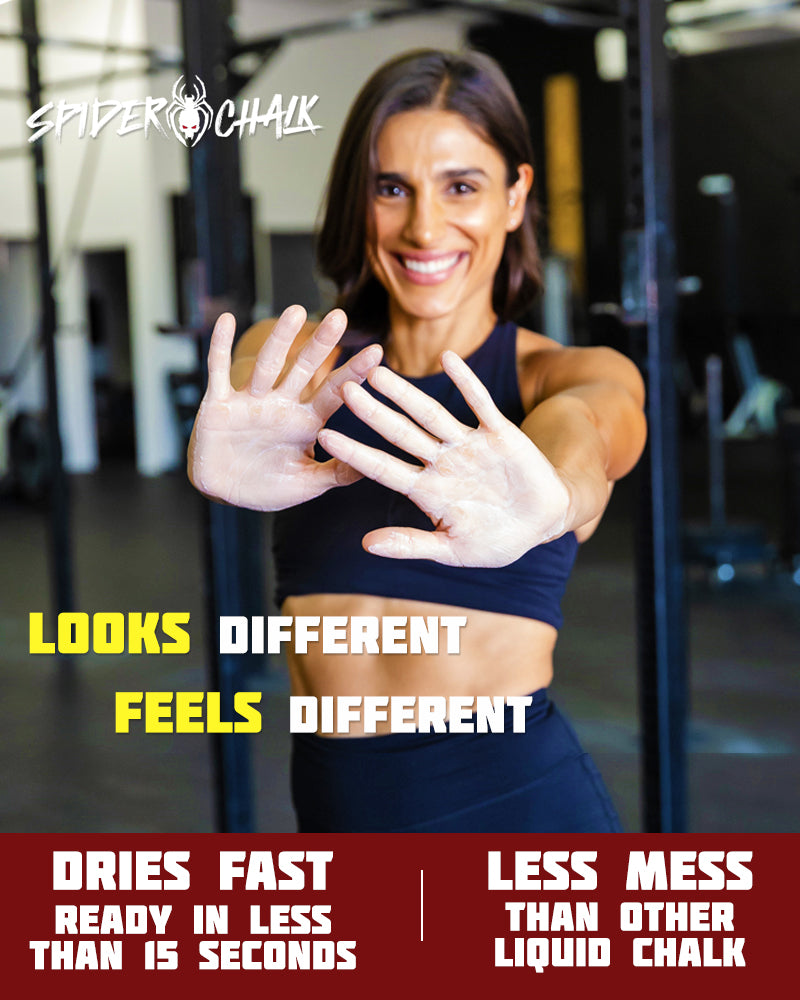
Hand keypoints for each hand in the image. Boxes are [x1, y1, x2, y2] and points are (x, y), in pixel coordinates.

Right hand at [188, 306, 381, 510]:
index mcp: (305, 422)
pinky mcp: (219, 403)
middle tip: (340, 316)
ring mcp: (250, 401)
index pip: (333, 393)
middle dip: (321, 344)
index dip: (353, 373)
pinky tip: (227, 319)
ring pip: (268, 365)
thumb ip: (336, 473)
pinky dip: (220, 346)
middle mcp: (281, 405)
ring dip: (281, 338)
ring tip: (296, 311)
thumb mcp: (307, 483)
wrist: (225, 493)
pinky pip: (219, 371)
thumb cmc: (269, 487)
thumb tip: (372, 468)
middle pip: (304, 369)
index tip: (377, 352)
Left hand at [318, 351, 572, 566]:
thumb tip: (366, 545)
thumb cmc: (495, 541)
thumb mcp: (451, 550)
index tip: (324, 437)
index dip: (354, 453)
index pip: (383, 468)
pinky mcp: (499, 433)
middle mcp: (441, 462)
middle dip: (372, 412)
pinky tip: (448, 359)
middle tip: (343, 387)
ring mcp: (468, 445)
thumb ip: (411, 544)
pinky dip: (466, 381)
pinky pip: (480, 403)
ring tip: (378, 372)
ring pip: (431, 413)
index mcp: (426, 490)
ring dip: (406, 393)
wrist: (542, 525)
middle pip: (400, 432)